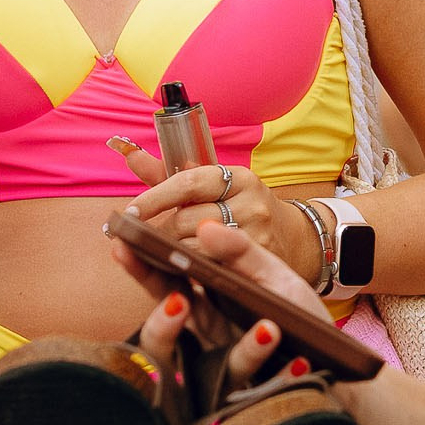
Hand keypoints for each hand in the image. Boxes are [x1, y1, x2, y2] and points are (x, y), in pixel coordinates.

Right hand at [105, 217, 325, 390]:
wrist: (338, 365)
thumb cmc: (296, 317)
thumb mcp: (275, 277)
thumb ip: (242, 252)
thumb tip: (207, 227)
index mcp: (205, 311)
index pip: (163, 290)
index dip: (141, 271)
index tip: (122, 246)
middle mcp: (208, 347)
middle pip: (165, 344)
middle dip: (164, 324)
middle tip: (178, 301)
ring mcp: (233, 377)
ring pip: (220, 374)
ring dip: (245, 353)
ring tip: (269, 329)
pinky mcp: (264, 399)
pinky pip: (270, 393)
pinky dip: (286, 376)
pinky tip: (303, 362)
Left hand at [110, 137, 322, 284]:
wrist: (294, 238)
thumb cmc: (241, 207)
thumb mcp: (213, 186)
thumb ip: (168, 174)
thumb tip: (129, 153)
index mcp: (237, 176)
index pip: (187, 182)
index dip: (154, 198)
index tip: (130, 212)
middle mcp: (251, 202)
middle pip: (188, 219)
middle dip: (161, 232)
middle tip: (144, 240)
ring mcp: (258, 234)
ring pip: (197, 247)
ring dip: (174, 253)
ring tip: (162, 255)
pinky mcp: (259, 264)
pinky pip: (212, 269)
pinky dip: (192, 269)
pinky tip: (183, 270)